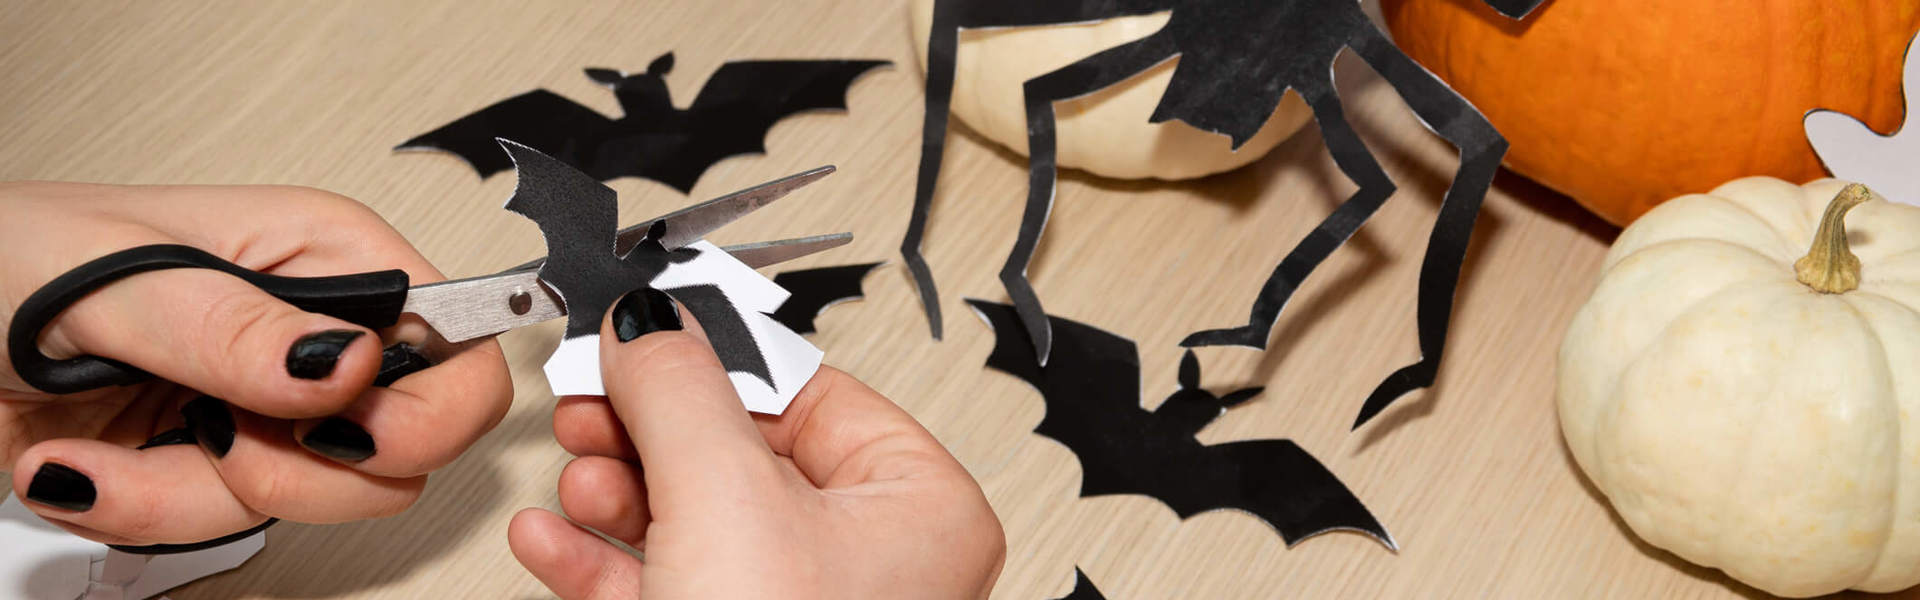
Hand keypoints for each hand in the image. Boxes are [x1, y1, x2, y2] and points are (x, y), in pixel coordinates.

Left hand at [0, 181, 511, 545]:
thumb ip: (232, 326)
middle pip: (408, 450)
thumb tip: (347, 362)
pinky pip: (221, 528)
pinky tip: (84, 461)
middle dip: (302, 469)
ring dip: (190, 495)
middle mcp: (314, 337)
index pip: (461, 340)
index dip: (434, 404)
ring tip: (110, 444)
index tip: (349, 425)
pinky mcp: (209, 468)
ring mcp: (267, 411)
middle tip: (221, 434)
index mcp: (324, 256)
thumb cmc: (4, 254)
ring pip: (314, 504)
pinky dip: (140, 511)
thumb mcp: (114, 274)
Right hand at [508, 287, 1004, 598]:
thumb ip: (679, 389)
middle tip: (589, 401)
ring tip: (573, 474)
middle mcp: (872, 561)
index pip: (810, 391)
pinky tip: (553, 540)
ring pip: (697, 519)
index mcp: (919, 505)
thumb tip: (650, 321)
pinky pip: (668, 585)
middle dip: (650, 430)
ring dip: (618, 491)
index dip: (712, 356)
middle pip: (742, 453)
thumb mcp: (720, 497)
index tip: (638, 334)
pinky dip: (605, 561)